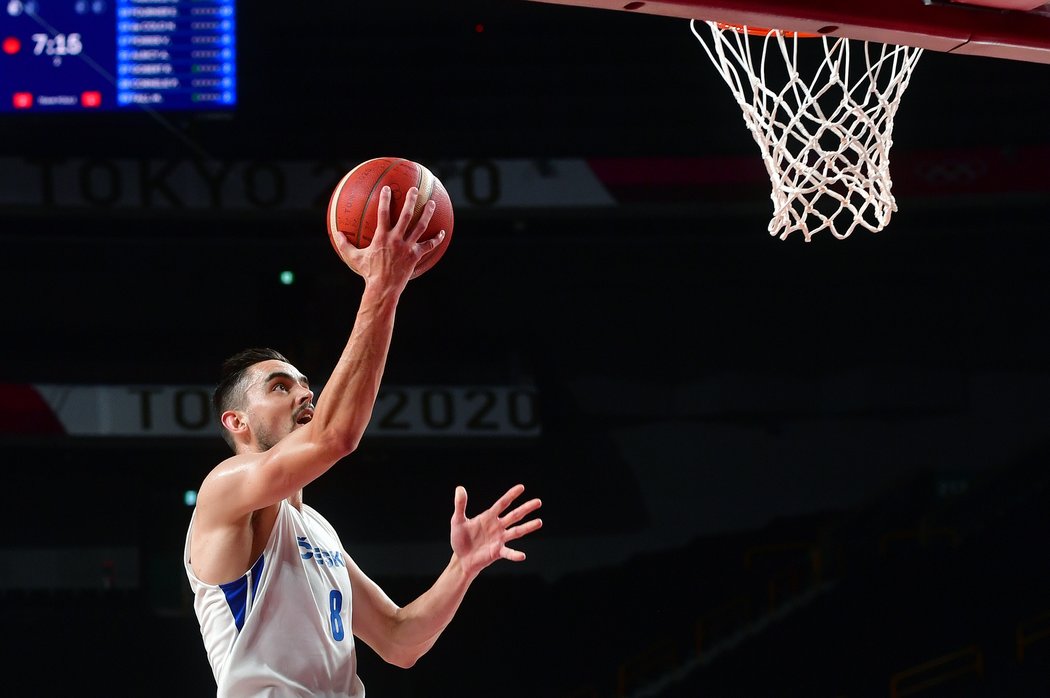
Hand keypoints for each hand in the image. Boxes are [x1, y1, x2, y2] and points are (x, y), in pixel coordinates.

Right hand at [331, 185, 445, 284]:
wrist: (383, 288)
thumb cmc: (368, 273)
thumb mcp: (354, 258)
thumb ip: (344, 244)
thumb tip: (336, 233)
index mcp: (382, 237)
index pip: (383, 213)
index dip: (385, 200)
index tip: (388, 188)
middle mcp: (396, 239)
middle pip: (406, 215)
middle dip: (411, 200)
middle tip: (415, 190)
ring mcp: (407, 247)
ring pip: (420, 226)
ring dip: (427, 214)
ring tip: (432, 203)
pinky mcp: (415, 255)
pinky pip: (428, 245)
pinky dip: (436, 239)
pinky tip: (442, 233)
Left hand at [450, 484, 542, 577]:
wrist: (461, 558)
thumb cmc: (460, 538)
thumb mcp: (457, 520)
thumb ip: (460, 505)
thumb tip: (460, 488)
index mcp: (489, 517)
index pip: (502, 503)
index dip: (511, 495)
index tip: (521, 487)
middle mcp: (497, 526)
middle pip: (514, 515)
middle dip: (526, 508)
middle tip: (538, 502)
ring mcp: (499, 539)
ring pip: (517, 531)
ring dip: (528, 527)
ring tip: (539, 522)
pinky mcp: (497, 552)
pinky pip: (508, 552)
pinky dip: (515, 554)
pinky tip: (522, 555)